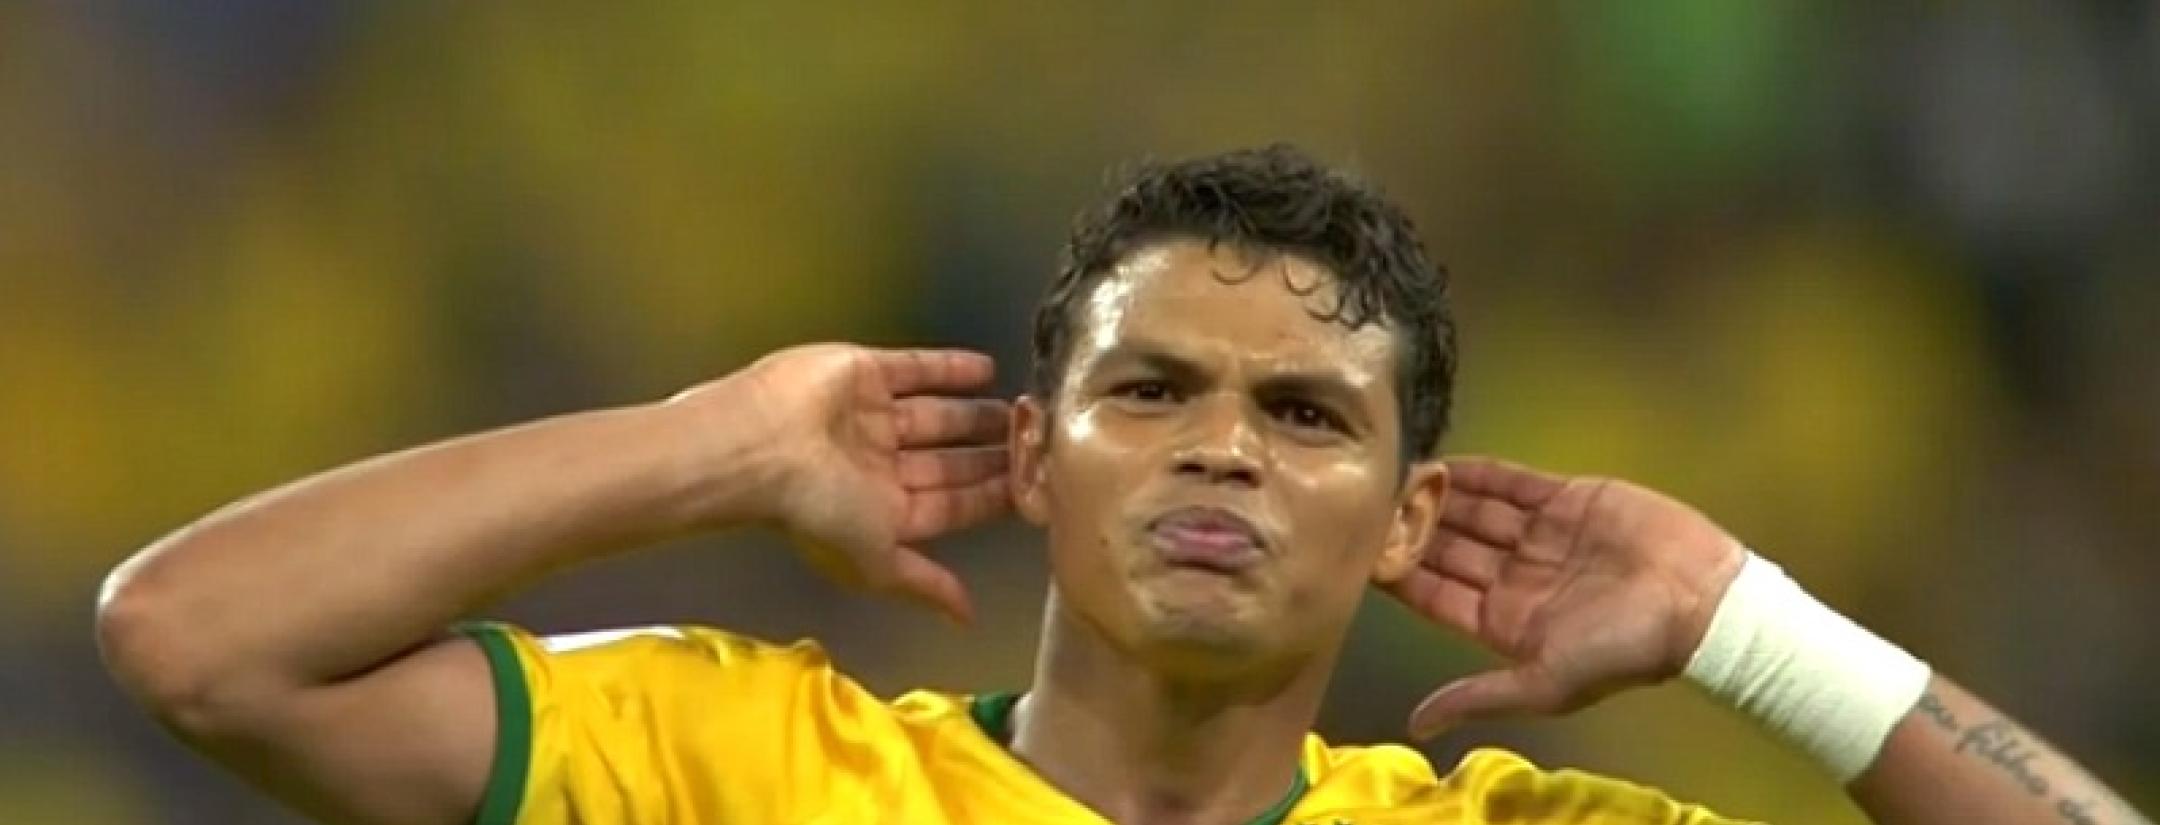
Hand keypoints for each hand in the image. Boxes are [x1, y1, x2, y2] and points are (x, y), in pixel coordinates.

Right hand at [673, 344, 1011, 624]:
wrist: (762, 446)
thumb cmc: (819, 510)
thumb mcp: (876, 560)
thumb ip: (924, 584)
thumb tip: (966, 620)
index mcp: (882, 508)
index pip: (949, 504)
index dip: (987, 498)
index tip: (1032, 489)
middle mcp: (879, 462)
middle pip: (947, 460)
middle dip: (987, 457)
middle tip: (1034, 444)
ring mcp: (872, 415)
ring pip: (937, 416)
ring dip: (975, 415)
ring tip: (1017, 411)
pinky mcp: (865, 372)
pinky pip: (916, 368)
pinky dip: (951, 369)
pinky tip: (988, 368)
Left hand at [1385, 458, 1744, 738]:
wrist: (1701, 603)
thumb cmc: (1622, 649)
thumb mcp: (1545, 683)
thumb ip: (1478, 695)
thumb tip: (1417, 726)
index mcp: (1505, 622)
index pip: (1437, 595)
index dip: (1401, 574)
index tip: (1360, 552)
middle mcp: (1516, 577)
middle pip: (1450, 548)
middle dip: (1412, 528)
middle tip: (1368, 502)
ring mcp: (1540, 536)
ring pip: (1475, 512)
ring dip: (1439, 497)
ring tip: (1397, 476)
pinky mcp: (1567, 499)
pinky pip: (1512, 483)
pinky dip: (1478, 473)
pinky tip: (1442, 461)